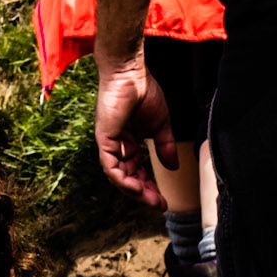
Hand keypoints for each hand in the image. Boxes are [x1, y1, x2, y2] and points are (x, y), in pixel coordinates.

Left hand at [94, 55, 175, 204]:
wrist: (131, 72)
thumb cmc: (144, 91)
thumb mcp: (161, 124)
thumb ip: (164, 145)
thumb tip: (172, 167)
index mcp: (128, 141)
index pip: (137, 170)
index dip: (149, 186)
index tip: (163, 200)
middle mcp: (117, 144)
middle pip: (128, 176)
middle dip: (144, 193)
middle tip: (159, 205)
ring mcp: (109, 142)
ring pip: (118, 176)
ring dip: (134, 190)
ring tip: (151, 200)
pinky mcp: (104, 138)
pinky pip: (110, 166)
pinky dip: (122, 180)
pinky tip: (136, 188)